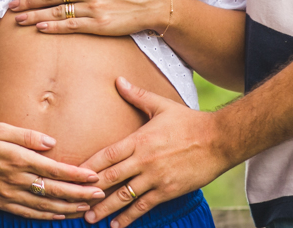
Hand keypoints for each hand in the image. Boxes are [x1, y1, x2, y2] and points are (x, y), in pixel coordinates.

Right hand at [0, 121, 107, 218]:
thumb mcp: (0, 127)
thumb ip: (27, 136)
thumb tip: (52, 143)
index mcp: (17, 158)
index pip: (54, 169)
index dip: (76, 174)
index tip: (94, 176)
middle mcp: (14, 179)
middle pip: (54, 190)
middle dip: (80, 194)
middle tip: (100, 194)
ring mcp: (7, 194)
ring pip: (44, 205)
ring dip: (68, 207)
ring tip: (87, 207)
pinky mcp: (0, 203)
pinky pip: (28, 213)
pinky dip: (47, 215)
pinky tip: (61, 215)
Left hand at [9, 0, 168, 36]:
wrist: (152, 1)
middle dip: (27, 2)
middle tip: (10, 7)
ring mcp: (93, 7)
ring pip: (57, 11)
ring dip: (35, 15)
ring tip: (19, 19)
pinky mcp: (99, 24)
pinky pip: (71, 25)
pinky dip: (54, 26)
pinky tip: (40, 28)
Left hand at [81, 78, 234, 225]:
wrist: (220, 140)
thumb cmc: (189, 122)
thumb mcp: (161, 105)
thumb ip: (137, 96)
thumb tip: (118, 80)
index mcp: (139, 140)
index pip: (107, 155)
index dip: (88, 166)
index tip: (72, 173)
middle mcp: (144, 161)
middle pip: (111, 178)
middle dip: (91, 191)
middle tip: (74, 200)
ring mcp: (156, 178)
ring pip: (125, 196)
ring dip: (106, 208)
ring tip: (90, 217)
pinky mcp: (168, 191)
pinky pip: (145, 206)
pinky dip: (129, 217)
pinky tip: (118, 225)